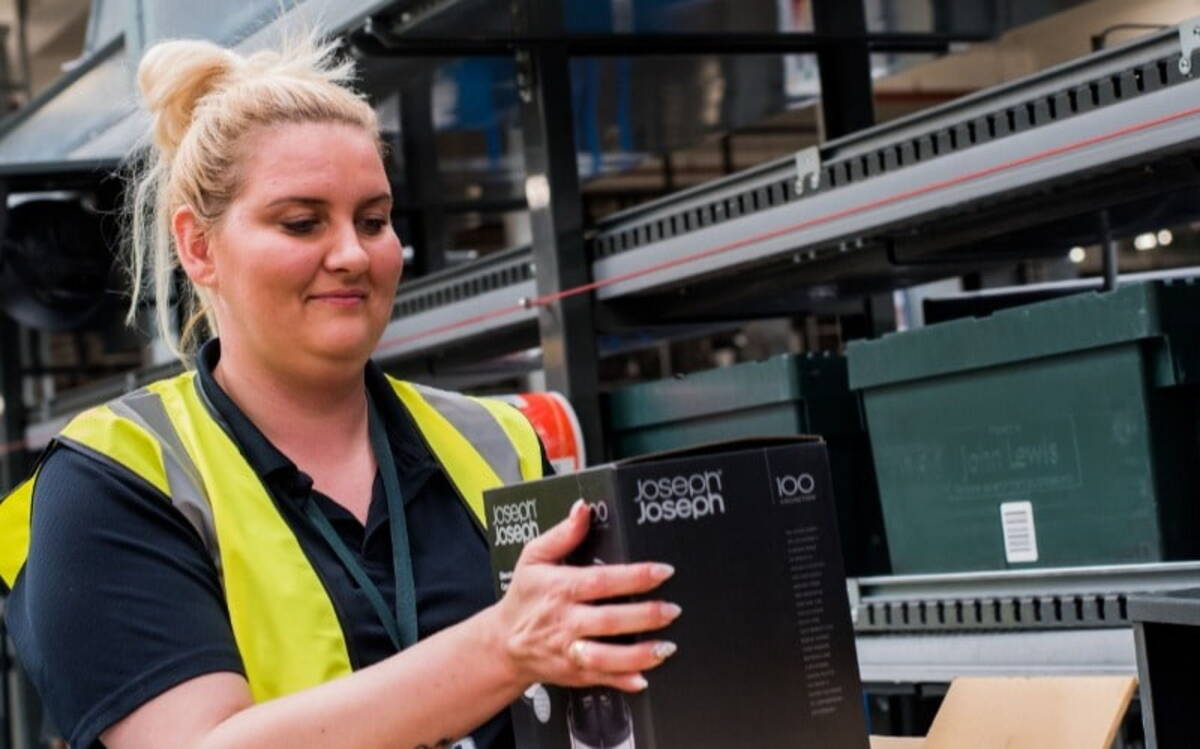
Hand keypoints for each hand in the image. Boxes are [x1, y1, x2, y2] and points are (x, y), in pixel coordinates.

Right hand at [489, 500, 680, 692]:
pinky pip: (602, 679)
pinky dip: (623, 681)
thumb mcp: (533, 558)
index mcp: (560, 589)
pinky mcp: (574, 673)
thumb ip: (562, 533)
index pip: (601, 581)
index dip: (634, 577)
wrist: (503, 644)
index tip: (661, 572)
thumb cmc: (524, 598)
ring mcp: (570, 651)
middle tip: (672, 609)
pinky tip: (644, 677)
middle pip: (609, 620)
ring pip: (607, 656)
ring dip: (639, 654)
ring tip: (666, 647)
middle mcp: (566, 621)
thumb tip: (583, 509)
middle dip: (645, 616)